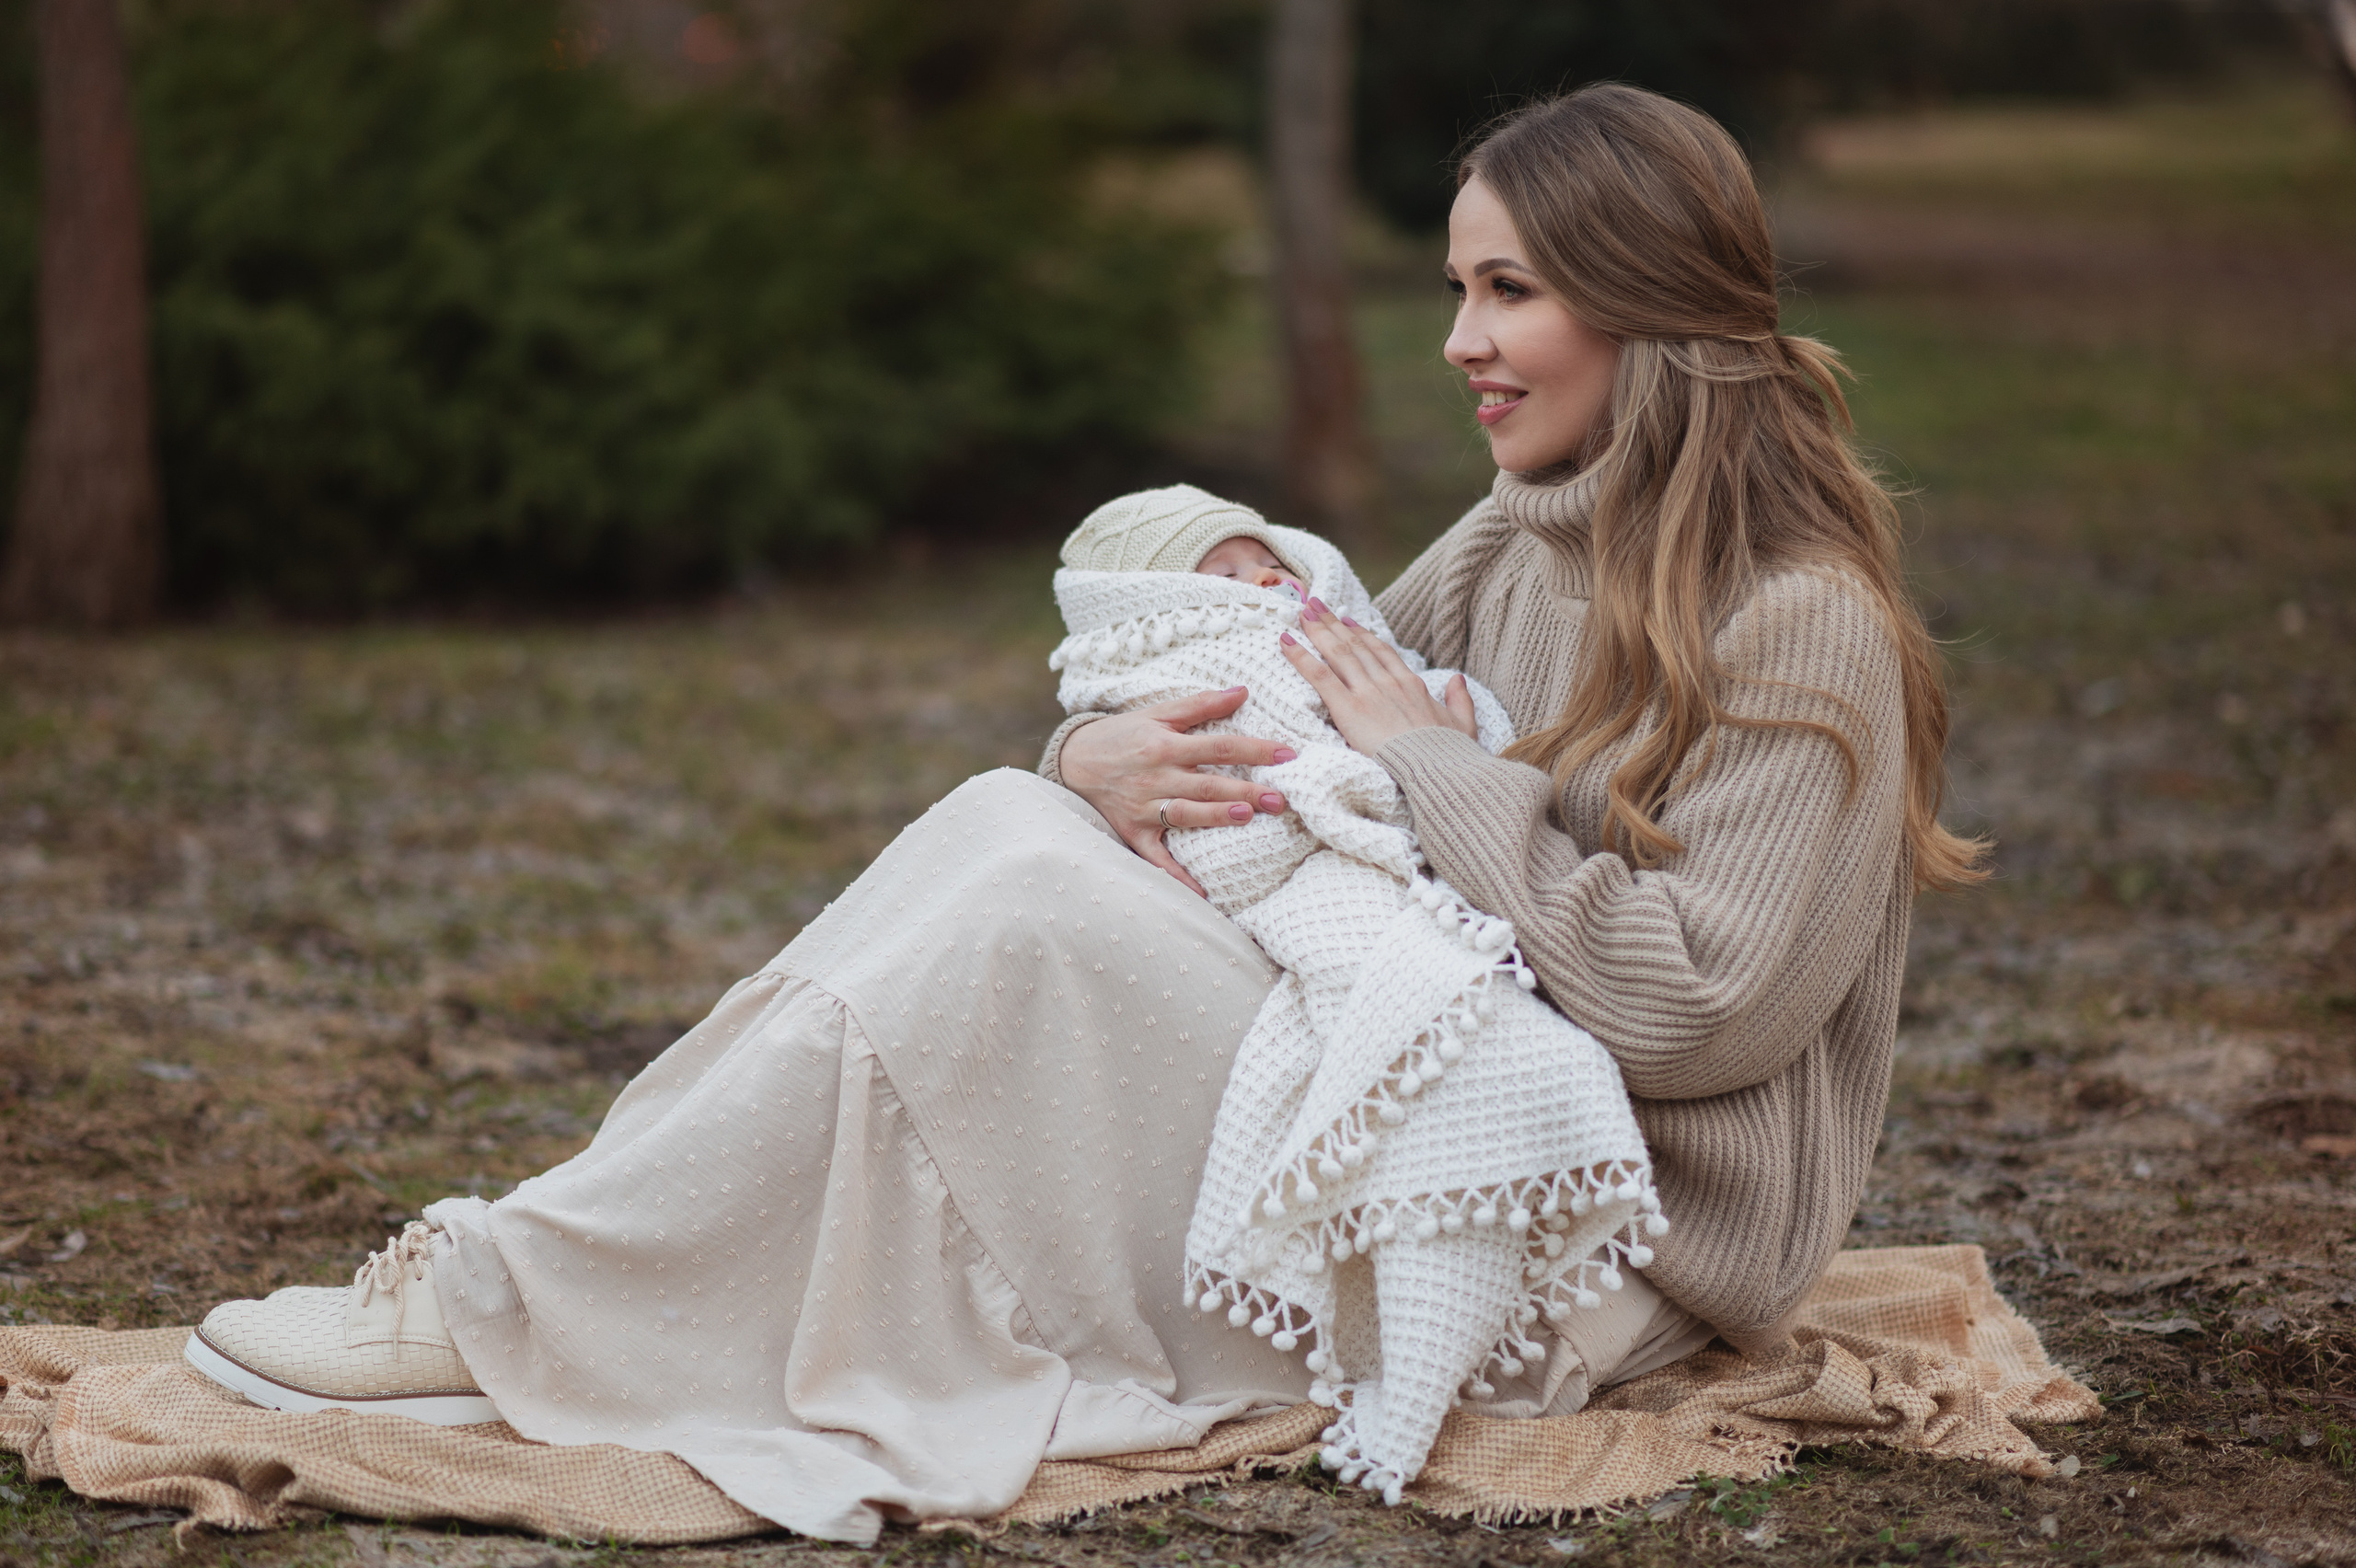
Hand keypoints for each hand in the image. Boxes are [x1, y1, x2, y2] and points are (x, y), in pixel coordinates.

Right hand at [1059, 688, 1296, 896]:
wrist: (1072, 761)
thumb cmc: (1122, 735)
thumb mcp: (1157, 713)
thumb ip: (1201, 704)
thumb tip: (1244, 692)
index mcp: (1166, 745)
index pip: (1219, 746)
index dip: (1255, 750)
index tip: (1289, 755)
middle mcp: (1156, 776)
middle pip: (1208, 784)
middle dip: (1246, 790)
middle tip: (1281, 798)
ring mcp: (1143, 807)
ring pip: (1185, 814)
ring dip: (1215, 817)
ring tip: (1246, 817)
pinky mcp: (1133, 833)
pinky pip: (1157, 858)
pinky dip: (1177, 876)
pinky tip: (1203, 893)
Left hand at [1279, 598, 1478, 754]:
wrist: (1436, 768)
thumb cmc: (1450, 754)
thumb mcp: (1463, 724)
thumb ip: (1460, 700)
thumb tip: (1457, 679)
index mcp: (1411, 685)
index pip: (1381, 652)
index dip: (1362, 635)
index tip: (1347, 621)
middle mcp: (1387, 682)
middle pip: (1354, 645)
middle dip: (1332, 623)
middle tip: (1315, 604)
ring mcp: (1367, 692)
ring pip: (1337, 653)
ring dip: (1317, 630)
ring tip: (1301, 612)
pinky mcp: (1348, 708)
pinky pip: (1320, 676)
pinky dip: (1301, 656)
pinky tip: (1286, 641)